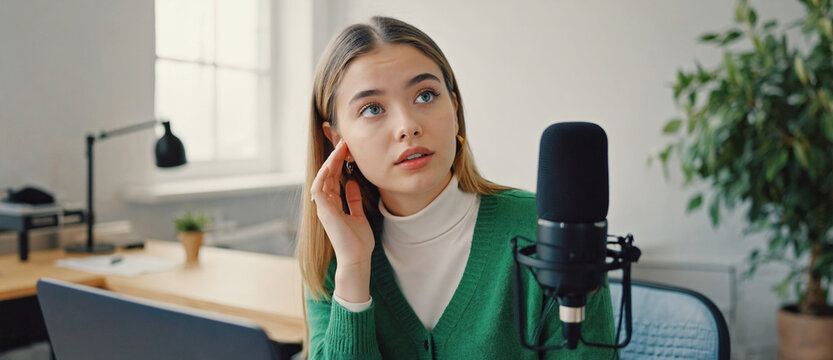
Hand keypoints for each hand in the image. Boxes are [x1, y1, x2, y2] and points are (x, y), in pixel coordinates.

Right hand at [310, 140, 373, 267]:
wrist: (356, 259)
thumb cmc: (358, 242)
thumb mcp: (358, 215)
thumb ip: (353, 200)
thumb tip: (353, 183)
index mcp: (333, 205)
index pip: (333, 178)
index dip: (338, 162)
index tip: (347, 149)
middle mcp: (325, 204)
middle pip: (327, 175)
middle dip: (335, 157)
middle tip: (344, 142)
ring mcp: (323, 208)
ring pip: (322, 178)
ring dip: (330, 162)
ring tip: (340, 148)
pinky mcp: (324, 212)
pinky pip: (319, 189)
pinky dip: (324, 176)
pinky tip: (331, 164)